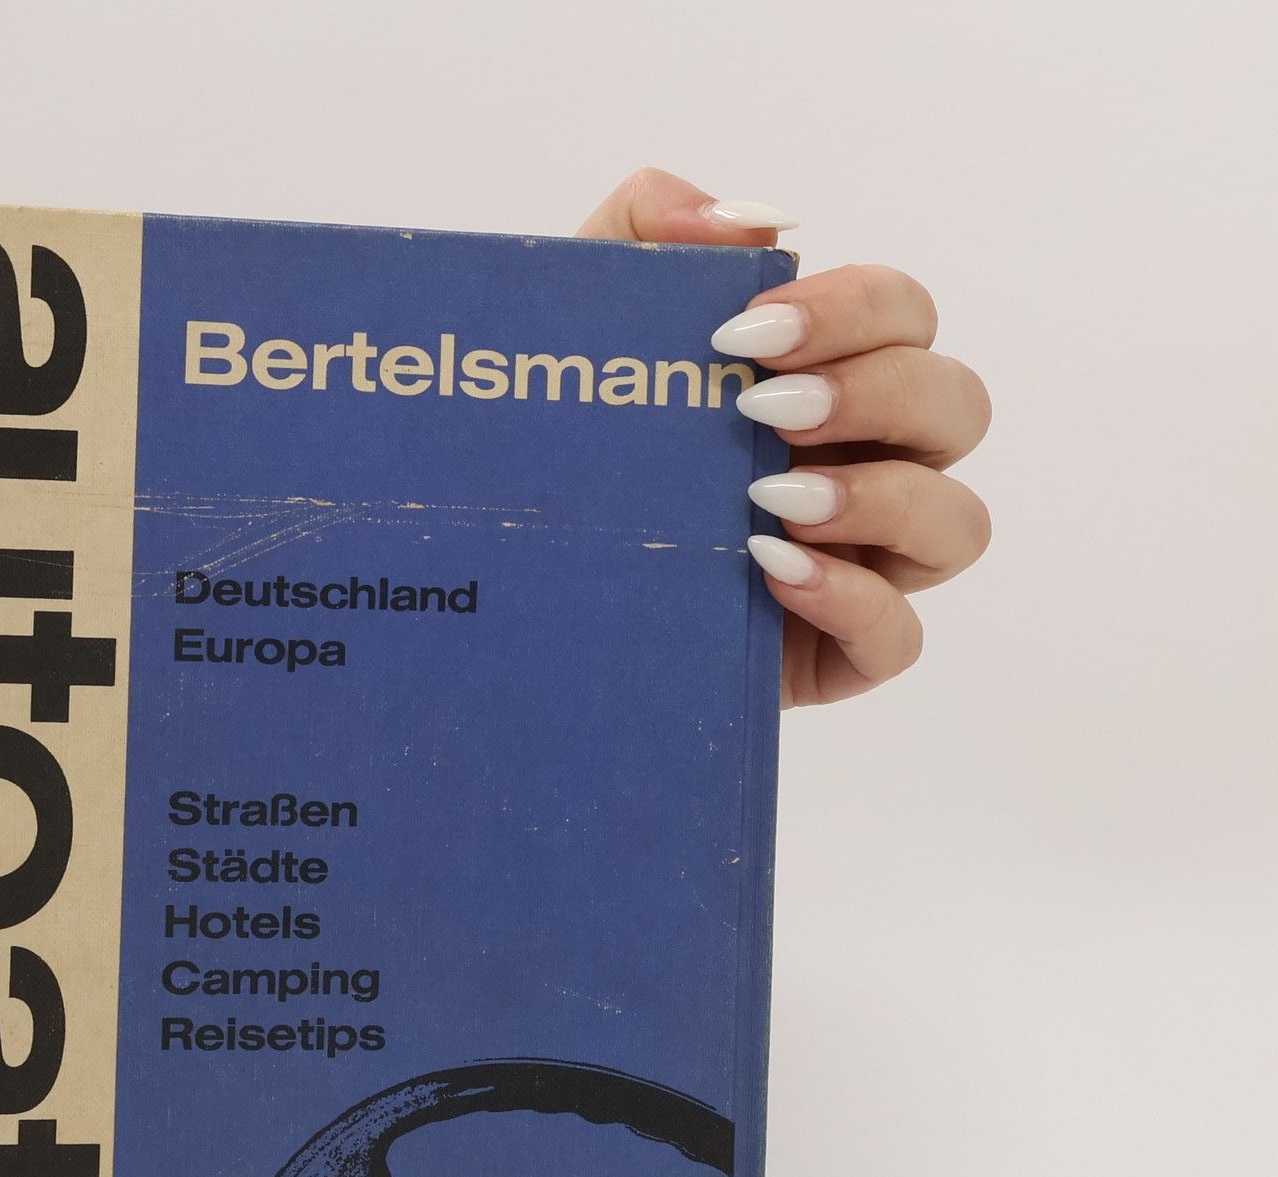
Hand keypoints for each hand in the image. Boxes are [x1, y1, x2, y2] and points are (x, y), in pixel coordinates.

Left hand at [578, 169, 991, 706]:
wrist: (517, 583)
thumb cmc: (568, 450)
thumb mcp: (583, 329)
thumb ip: (646, 232)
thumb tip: (756, 226)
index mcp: (830, 377)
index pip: (905, 317)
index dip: (853, 311)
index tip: (748, 333)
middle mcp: (869, 464)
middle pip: (956, 406)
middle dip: (876, 394)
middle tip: (761, 411)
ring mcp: (864, 564)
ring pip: (956, 524)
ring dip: (880, 500)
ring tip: (766, 498)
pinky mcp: (836, 653)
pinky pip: (900, 637)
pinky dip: (852, 601)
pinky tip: (769, 571)